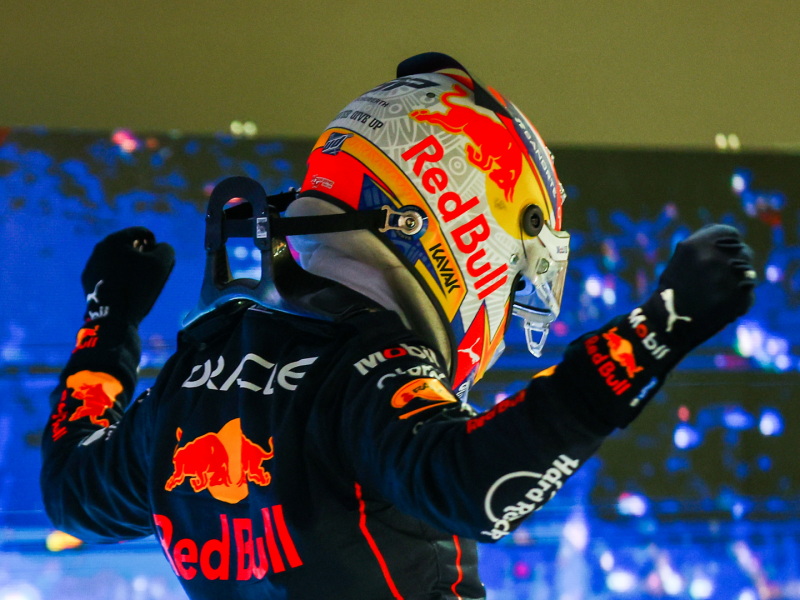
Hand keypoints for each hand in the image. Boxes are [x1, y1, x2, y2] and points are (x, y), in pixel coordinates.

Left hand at [81, 227, 174, 325]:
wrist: (112, 318)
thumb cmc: (138, 287)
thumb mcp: (162, 263)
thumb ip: (166, 249)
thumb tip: (160, 249)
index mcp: (114, 240)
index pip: (142, 233)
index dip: (156, 245)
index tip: (159, 261)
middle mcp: (99, 249)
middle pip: (128, 246)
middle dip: (142, 256)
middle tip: (151, 272)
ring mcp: (90, 266)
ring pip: (116, 260)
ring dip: (129, 267)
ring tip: (139, 284)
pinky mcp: (87, 282)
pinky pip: (107, 275)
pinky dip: (118, 279)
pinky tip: (125, 292)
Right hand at [641, 224, 755, 353]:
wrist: (668, 321)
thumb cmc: (675, 287)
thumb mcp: (684, 256)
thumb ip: (708, 246)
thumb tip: (735, 243)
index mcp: (697, 244)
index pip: (730, 234)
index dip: (728, 245)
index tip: (722, 255)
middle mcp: (714, 257)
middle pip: (743, 252)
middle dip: (735, 263)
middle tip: (719, 278)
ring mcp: (728, 278)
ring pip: (748, 272)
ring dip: (738, 280)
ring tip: (717, 293)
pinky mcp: (739, 298)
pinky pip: (747, 294)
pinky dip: (738, 300)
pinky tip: (720, 306)